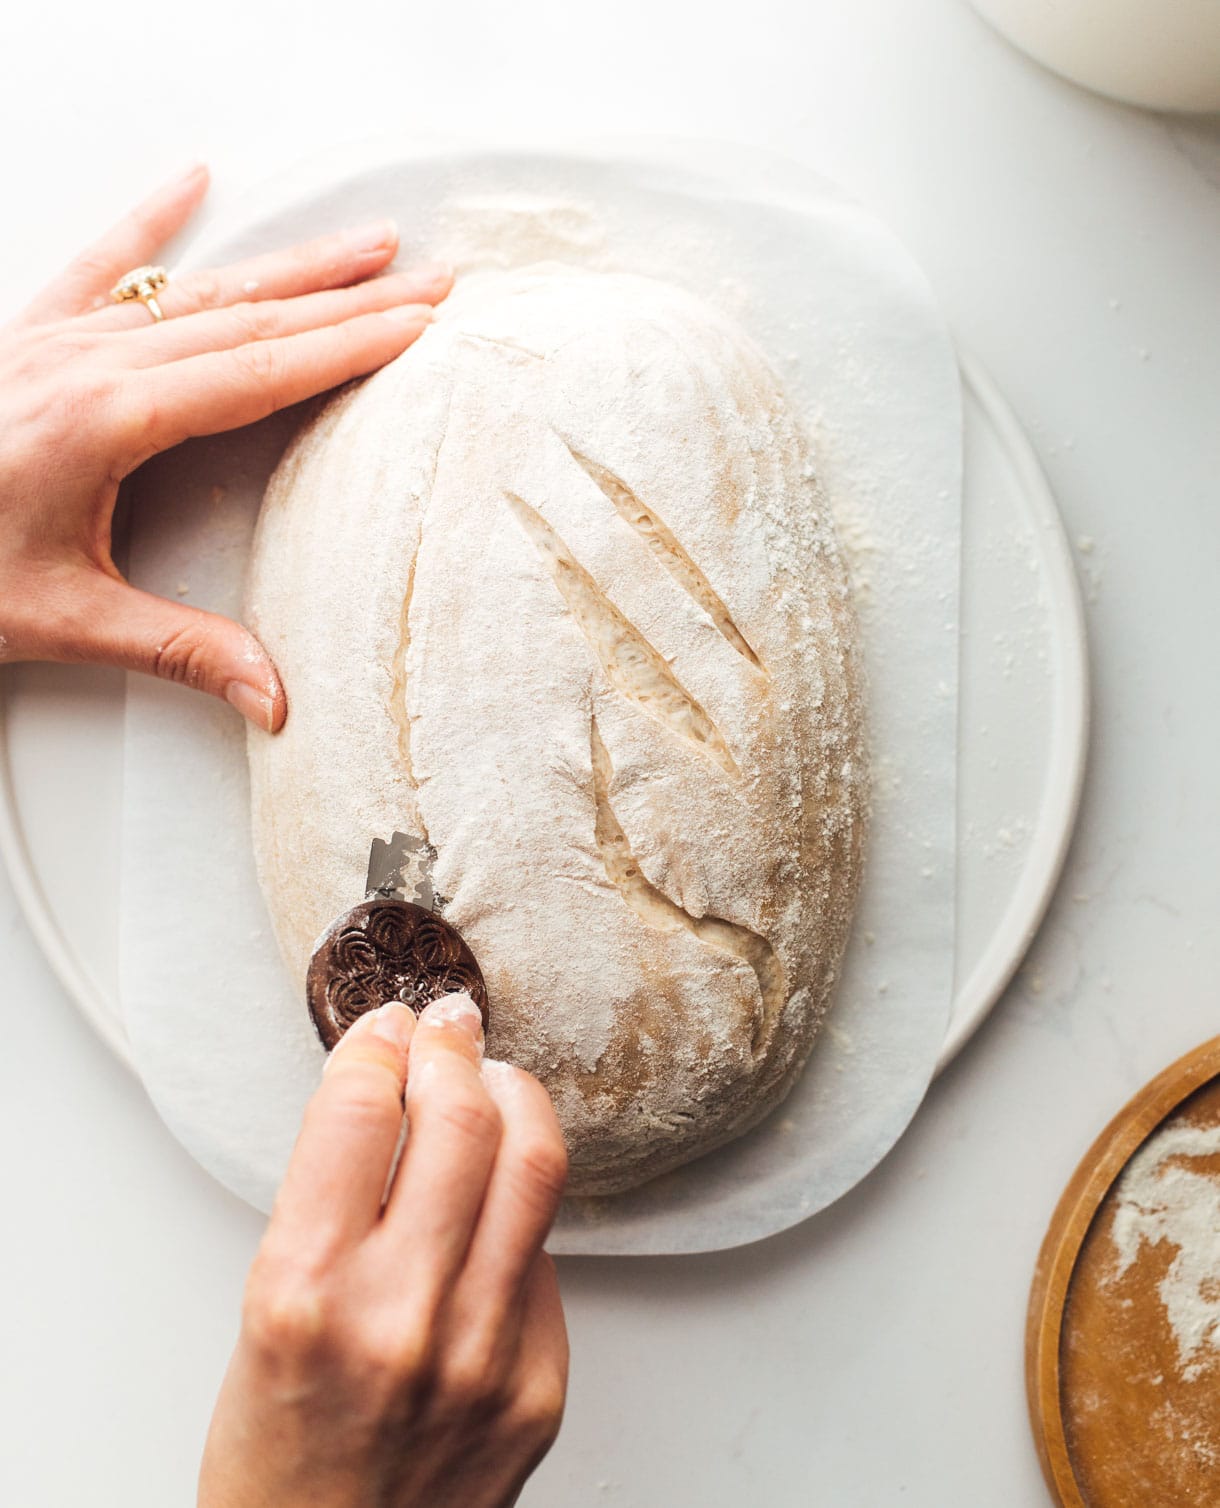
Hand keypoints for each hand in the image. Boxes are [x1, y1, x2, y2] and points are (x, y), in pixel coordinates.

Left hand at [0, 162, 450, 730]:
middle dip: (351, 299)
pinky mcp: (29, 339)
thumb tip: (274, 700)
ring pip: (199, 290)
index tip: (417, 325)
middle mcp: (89, 365)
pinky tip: (191, 181)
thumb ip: (179, 651)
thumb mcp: (63, 619)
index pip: (261, 373)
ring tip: (365, 245)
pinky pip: (103, 268)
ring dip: (290, 266)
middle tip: (432, 282)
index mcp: (108, 421)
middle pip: (251, 320)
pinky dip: (152, 226)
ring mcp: (57, 342)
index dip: (349, 346)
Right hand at [199, 995, 569, 1507]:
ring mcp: (484, 1351)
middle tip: (447, 1028)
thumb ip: (331, 1204)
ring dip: (514, 1095)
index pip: (357, 1112)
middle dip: (454, 1046)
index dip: (375, 1045)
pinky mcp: (541, 1382)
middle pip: (462, 1117)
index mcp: (305, 1292)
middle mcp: (401, 1314)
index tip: (383, 1027)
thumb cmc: (278, 1454)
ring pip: (532, 1163)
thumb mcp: (263, 1316)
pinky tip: (498, 1193)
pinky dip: (519, 1200)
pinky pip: (544, 1252)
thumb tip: (392, 1093)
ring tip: (495, 1079)